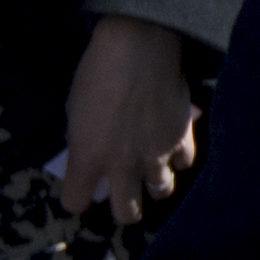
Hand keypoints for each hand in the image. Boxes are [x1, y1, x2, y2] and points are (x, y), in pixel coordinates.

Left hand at [54, 14, 197, 224]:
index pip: (75, 203)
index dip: (76, 197)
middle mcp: (121, 166)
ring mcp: (155, 156)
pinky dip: (178, 157)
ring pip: (160, 194)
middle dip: (122, 206)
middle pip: (126, 214)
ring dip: (153, 184)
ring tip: (150, 170)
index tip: (80, 187)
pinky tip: (172, 145)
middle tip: (122, 190)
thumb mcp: (75, 109)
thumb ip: (83, 141)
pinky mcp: (181, 140)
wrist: (138, 44)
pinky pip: (184, 164)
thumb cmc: (96, 70)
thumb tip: (90, 154)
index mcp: (87, 158)